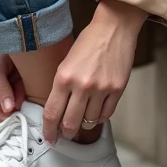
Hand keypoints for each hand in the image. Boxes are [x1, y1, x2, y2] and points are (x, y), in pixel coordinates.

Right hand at [0, 53, 26, 124]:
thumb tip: (14, 108)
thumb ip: (20, 88)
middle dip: (7, 118)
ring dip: (2, 117)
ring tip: (15, 111)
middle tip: (21, 117)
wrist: (0, 42)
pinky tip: (7, 109)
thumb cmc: (16, 54)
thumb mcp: (22, 68)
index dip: (11, 111)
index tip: (21, 115)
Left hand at [43, 0, 146, 143]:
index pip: (52, 113)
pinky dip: (98, 117)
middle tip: (64, 135)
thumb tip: (58, 110)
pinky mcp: (117, 90)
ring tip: (81, 121)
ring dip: (83, 125)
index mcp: (63, 77)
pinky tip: (94, 113)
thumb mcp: (66, 62)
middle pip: (70, 123)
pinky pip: (105, 115)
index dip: (49, 130)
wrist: (113, 28)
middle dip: (66, 133)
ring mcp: (101, 89)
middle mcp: (81, 86)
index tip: (49, 138)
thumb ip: (62, 86)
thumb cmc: (88, 42)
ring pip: (89, 121)